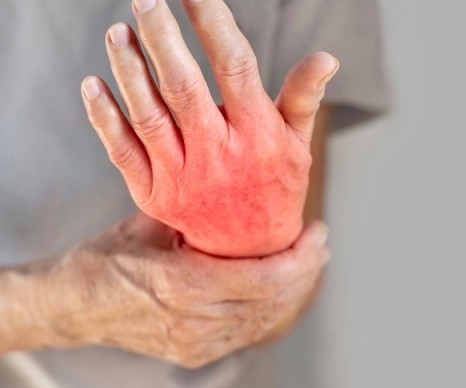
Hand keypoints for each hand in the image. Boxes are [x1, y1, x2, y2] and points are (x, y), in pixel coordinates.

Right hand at [44, 212, 329, 367]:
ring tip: (309, 261)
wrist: (71, 305)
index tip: (318, 232)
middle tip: (320, 243)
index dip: (301, 258)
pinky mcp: (194, 354)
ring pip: (265, 320)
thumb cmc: (107, 256)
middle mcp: (195, 321)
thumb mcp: (154, 222)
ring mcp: (195, 344)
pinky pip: (248, 332)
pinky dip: (270, 308)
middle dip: (306, 272)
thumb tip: (247, 186)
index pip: (266, 278)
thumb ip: (200, 211)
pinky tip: (281, 287)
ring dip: (294, 290)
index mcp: (185, 285)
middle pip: (274, 301)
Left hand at [80, 0, 337, 256]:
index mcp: (258, 135)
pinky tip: (93, 83)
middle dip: (162, 37)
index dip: (213, 24)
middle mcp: (220, 154)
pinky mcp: (154, 193)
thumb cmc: (275, 183)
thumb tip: (327, 56)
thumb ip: (304, 97)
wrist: (247, 250)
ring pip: (149, 115)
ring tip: (118, 30)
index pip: (236, 67)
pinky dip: (105, 117)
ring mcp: (183, 176)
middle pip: (183, 87)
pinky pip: (123, 150)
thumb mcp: (298, 142)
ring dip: (129, 70)